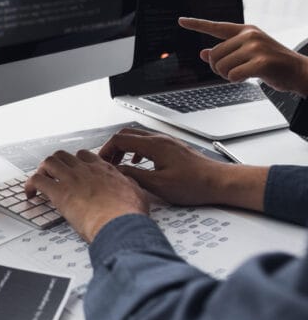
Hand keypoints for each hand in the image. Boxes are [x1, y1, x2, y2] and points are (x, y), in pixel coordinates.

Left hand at [24, 150, 149, 242]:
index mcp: (103, 170)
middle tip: (52, 175)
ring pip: (49, 162)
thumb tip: (130, 186)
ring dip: (41, 170)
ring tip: (40, 181)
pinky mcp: (59, 193)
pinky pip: (37, 180)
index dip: (76, 162)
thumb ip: (129, 186)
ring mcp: (71, 179)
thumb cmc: (129, 214)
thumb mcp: (137, 193)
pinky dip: (30, 185)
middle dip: (55, 163)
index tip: (73, 170)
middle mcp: (86, 170)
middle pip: (63, 155)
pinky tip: (30, 193)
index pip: (85, 156)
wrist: (120, 223)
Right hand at [99, 128, 268, 210]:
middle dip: (113, 147)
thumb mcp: (158, 184)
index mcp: (154, 145)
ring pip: (137, 137)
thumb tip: (116, 172)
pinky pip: (148, 143)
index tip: (100, 162)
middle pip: (127, 134)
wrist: (219, 182)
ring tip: (119, 164)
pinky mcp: (173, 148)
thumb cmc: (194, 184)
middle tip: (107, 163)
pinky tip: (138, 162)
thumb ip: (133, 176)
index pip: (120, 139)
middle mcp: (160, 139)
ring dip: (124, 148)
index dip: (106, 150)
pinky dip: (136, 150)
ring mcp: (167, 142)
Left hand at [178, 18, 307, 95]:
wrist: (300, 72)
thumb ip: (226, 52)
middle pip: (213, 55)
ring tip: (244, 73)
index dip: (196, 24)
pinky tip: (249, 77)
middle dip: (219, 68)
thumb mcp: (248, 53)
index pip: (216, 27)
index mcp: (245, 31)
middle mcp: (249, 35)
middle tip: (235, 71)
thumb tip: (203, 53)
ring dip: (227, 75)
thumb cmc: (272, 63)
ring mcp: (256, 47)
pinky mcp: (261, 61)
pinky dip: (236, 80)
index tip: (181, 20)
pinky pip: (232, 75)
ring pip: (221, 66)